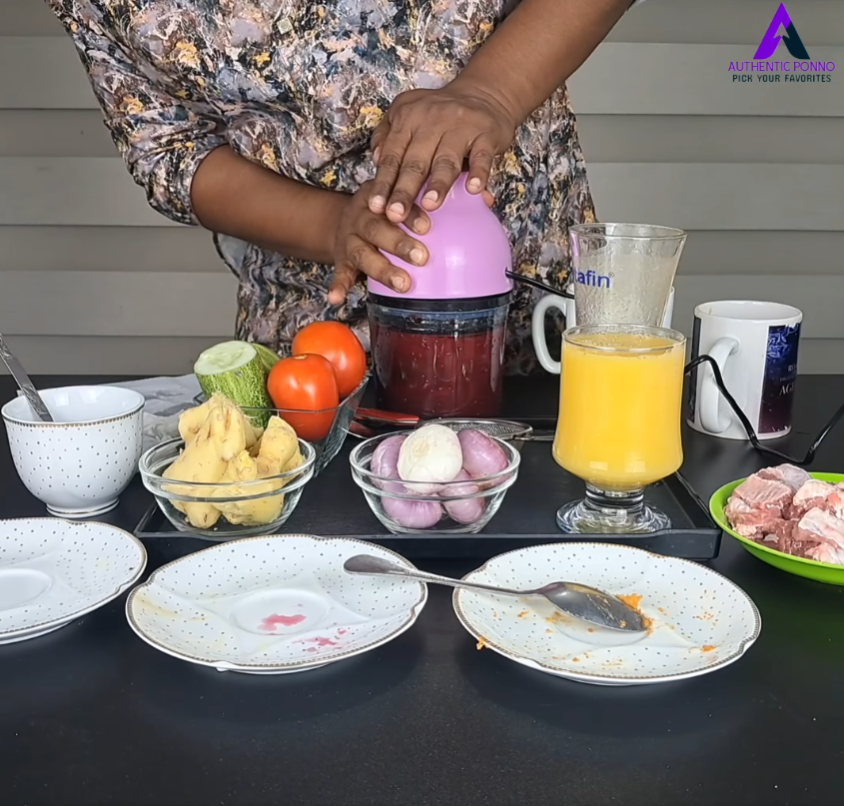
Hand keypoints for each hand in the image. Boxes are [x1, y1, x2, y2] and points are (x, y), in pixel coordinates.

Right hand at [328, 180, 431, 304]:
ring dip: (382, 270)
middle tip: (422, 257)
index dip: (410, 214)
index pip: (395, 202)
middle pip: (377, 229)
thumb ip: (434, 198)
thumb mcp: (404, 194)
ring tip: (402, 284)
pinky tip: (338, 298)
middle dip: (398, 244)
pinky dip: (338, 285)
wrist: (346, 218)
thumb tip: (482, 199)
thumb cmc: (387, 208)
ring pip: (362, 253)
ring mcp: (350, 240)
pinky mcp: (341, 259)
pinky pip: (339, 272)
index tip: (427, 226)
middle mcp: (362, 217)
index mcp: (380, 198)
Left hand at [368, 82, 515, 223]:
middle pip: (415, 162)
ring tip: (430, 206)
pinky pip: (481, 156)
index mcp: (408, 119)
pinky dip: (478, 173)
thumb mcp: (406, 112)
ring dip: (438, 184)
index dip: (383, 183)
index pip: (392, 156)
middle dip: (404, 191)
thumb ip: (387, 135)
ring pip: (446, 160)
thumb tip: (376, 159)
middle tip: (396, 215)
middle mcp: (431, 121)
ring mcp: (460, 127)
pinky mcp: (486, 134)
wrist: (484, 94)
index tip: (375, 207)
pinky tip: (473, 189)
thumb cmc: (440, 114)